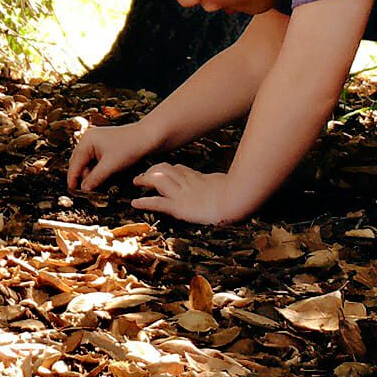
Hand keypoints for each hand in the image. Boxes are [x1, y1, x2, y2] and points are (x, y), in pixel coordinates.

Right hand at [67, 120, 161, 192]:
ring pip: (87, 164)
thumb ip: (95, 178)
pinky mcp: (104, 147)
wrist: (148, 137)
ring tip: (96, 187)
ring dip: (90, 176)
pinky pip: (95, 162)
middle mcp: (88, 140)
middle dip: (82, 178)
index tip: (72, 193)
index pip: (75, 164)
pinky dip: (97, 171)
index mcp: (87, 141)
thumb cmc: (130, 147)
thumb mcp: (110, 166)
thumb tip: (84, 190)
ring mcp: (96, 143)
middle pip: (79, 164)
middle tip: (86, 193)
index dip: (73, 179)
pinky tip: (102, 179)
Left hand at [130, 162, 249, 223]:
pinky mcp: (179, 207)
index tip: (164, 169)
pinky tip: (134, 203)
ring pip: (158, 180)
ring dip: (145, 179)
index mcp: (200, 179)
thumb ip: (228, 186)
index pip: (181, 169)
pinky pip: (158, 203)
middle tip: (144, 173)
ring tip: (136, 181)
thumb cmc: (240, 194)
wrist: (236, 200)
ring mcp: (182, 194)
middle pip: (166, 169)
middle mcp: (188, 183)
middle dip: (153, 169)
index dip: (170, 168)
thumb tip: (241, 186)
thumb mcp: (234, 185)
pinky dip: (145, 202)